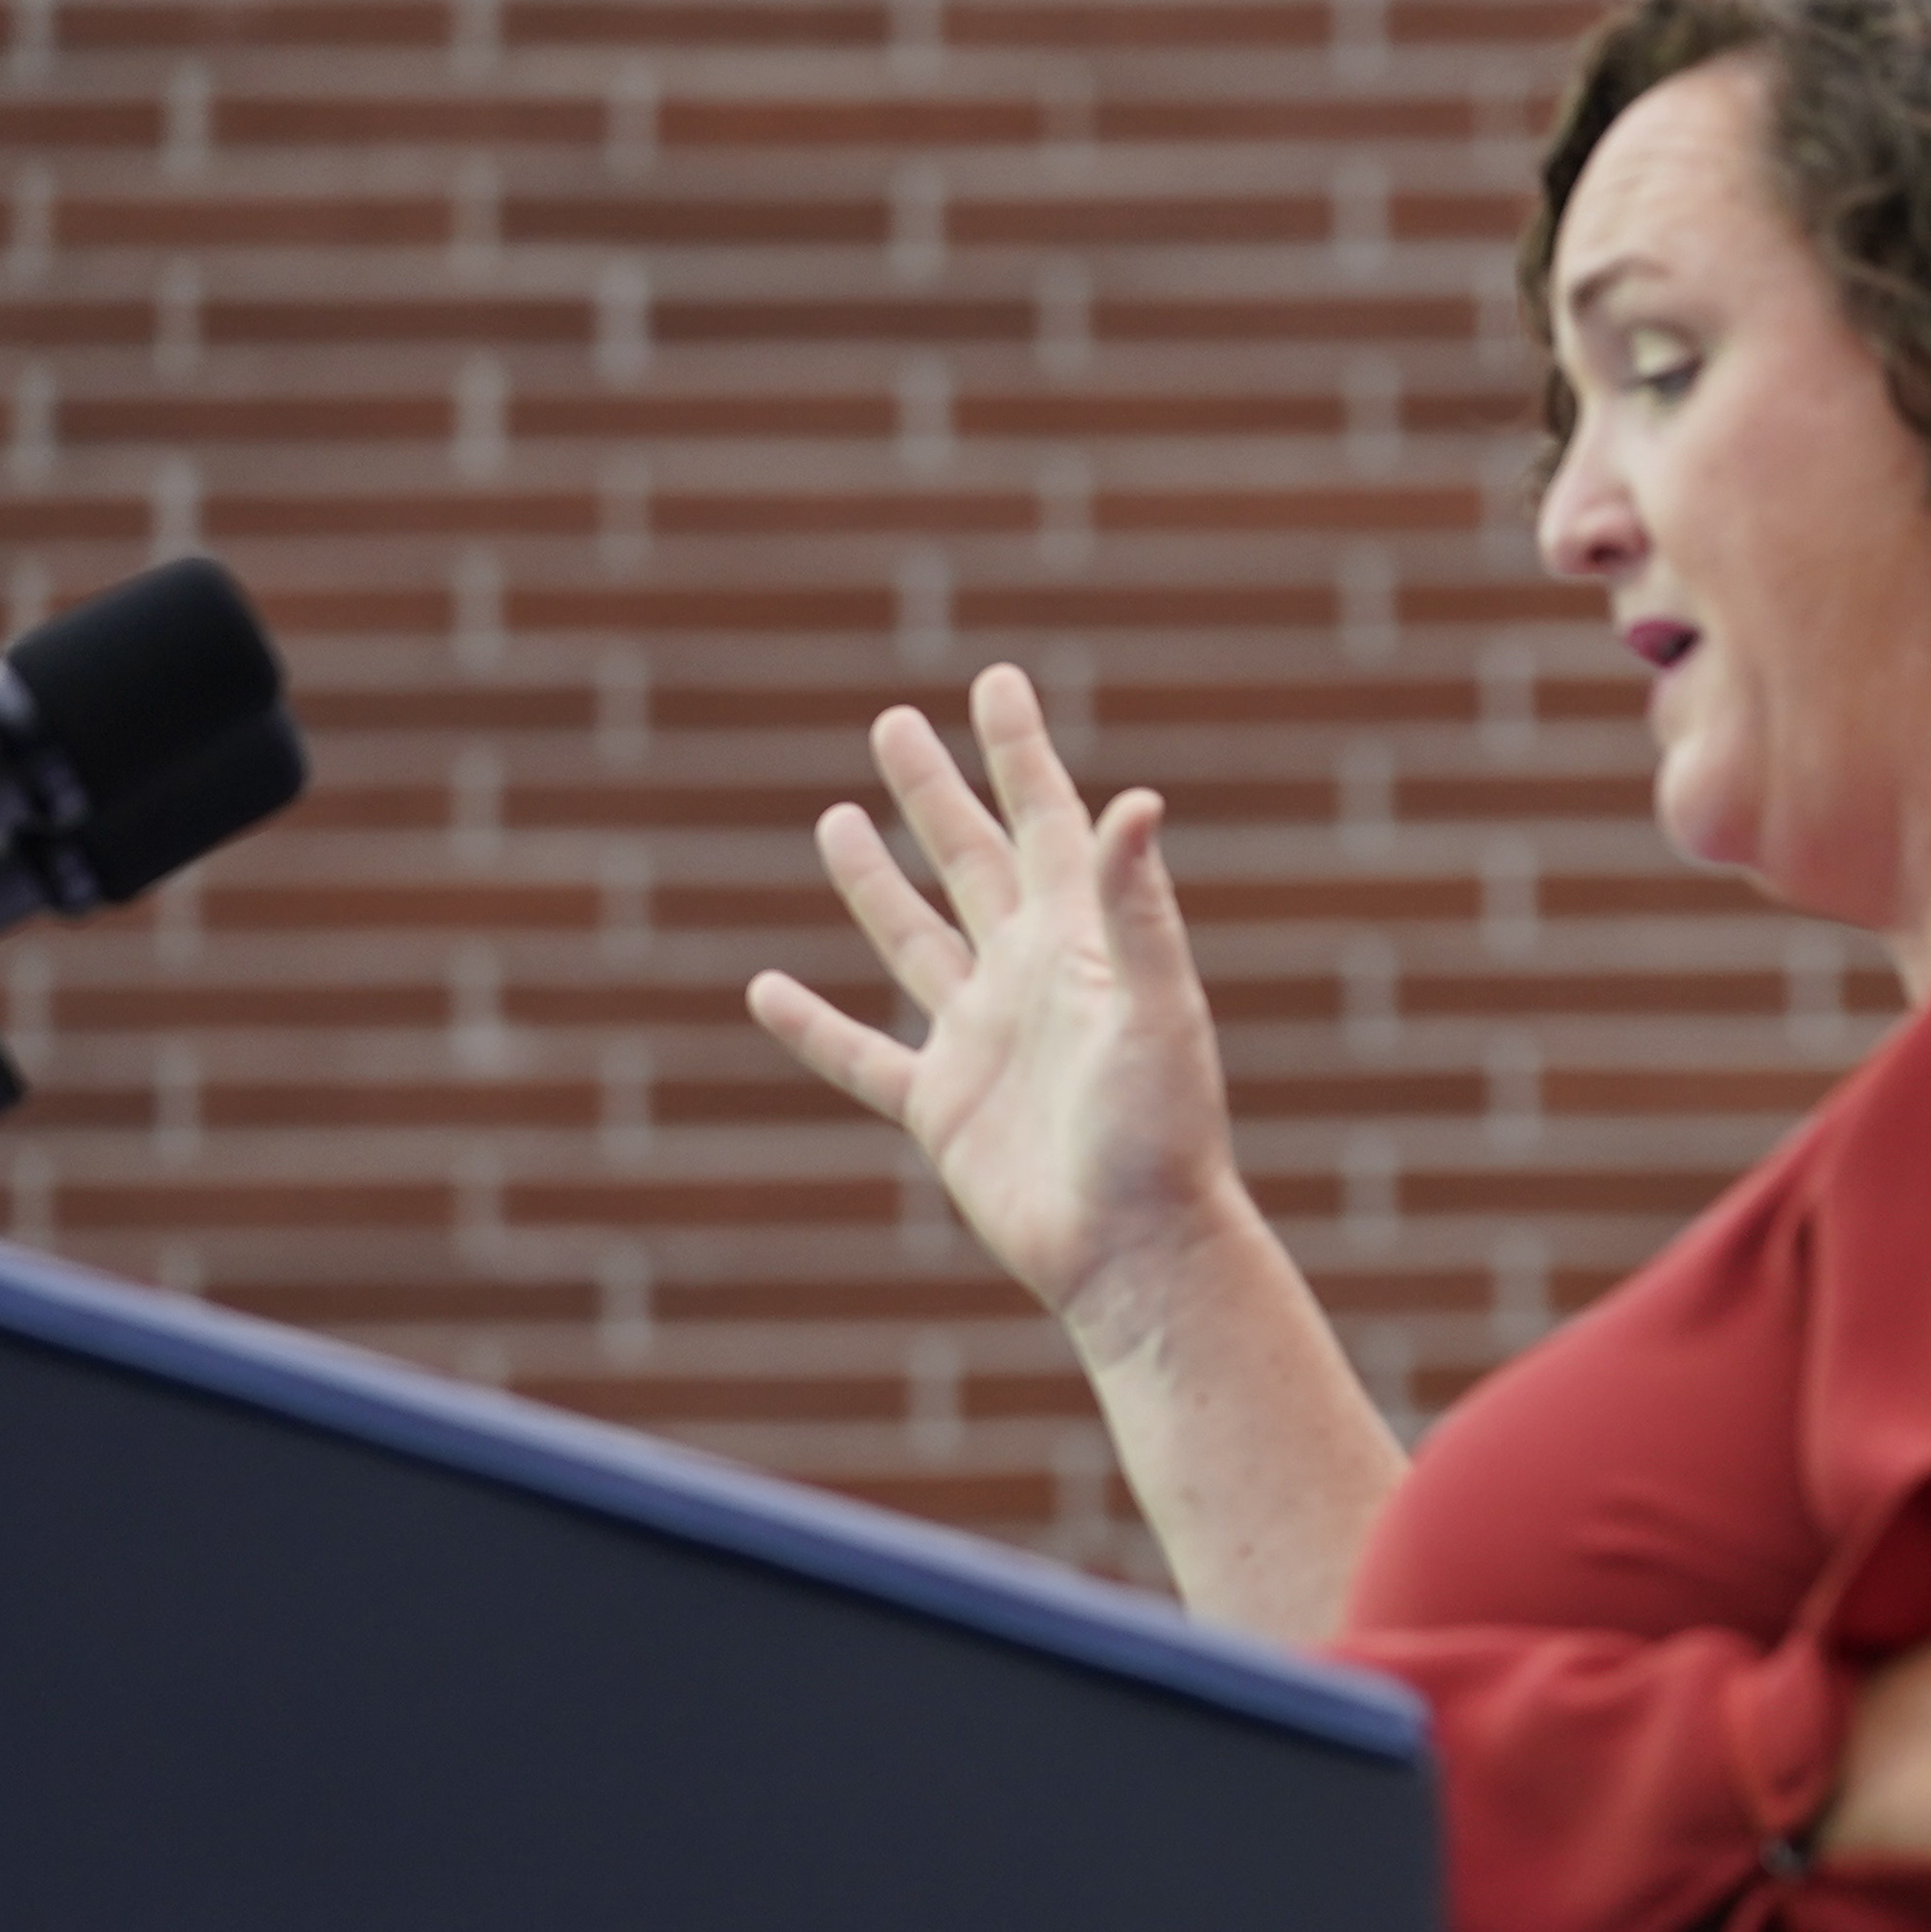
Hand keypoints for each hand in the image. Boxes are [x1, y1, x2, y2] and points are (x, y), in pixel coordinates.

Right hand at [746, 663, 1251, 1341]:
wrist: (1137, 1251)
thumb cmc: (1164, 1134)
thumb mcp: (1158, 1008)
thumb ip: (1139, 907)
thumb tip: (1139, 799)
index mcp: (1081, 943)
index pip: (1046, 821)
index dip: (1018, 750)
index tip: (994, 680)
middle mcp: (1027, 979)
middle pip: (970, 861)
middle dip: (934, 793)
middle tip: (894, 722)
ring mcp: (981, 1042)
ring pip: (913, 941)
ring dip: (874, 883)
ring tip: (835, 819)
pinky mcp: (941, 1109)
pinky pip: (863, 1057)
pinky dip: (813, 1027)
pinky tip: (766, 991)